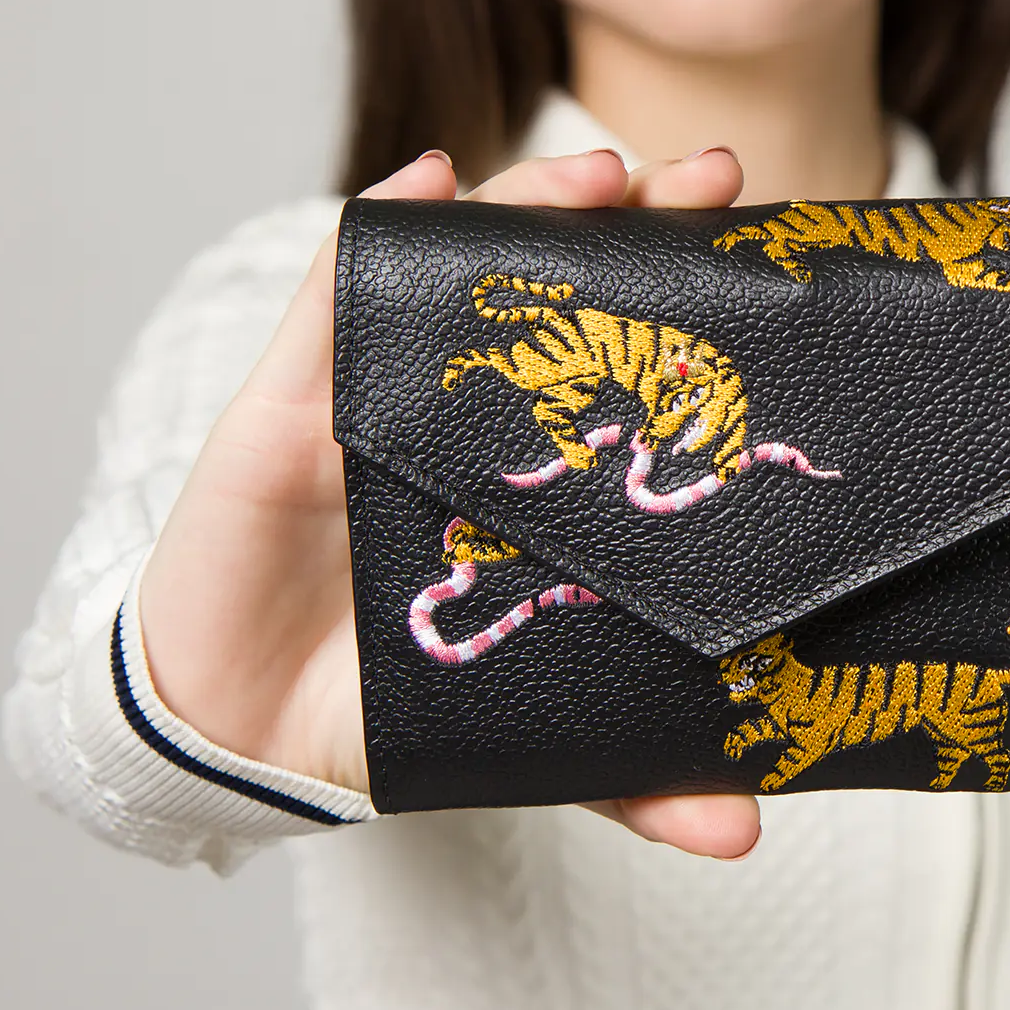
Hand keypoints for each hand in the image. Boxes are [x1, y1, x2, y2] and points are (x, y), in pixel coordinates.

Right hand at [137, 144, 761, 861]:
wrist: (240, 731)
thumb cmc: (386, 698)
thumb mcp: (524, 728)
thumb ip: (626, 773)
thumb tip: (746, 835)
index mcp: (534, 467)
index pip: (622, 359)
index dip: (690, 304)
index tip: (769, 263)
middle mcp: (466, 411)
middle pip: (554, 285)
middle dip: (630, 217)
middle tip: (707, 180)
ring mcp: (379, 393)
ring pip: (456, 265)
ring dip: (526, 200)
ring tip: (594, 174)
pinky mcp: (288, 402)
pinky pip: (331, 294)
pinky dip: (379, 230)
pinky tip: (431, 182)